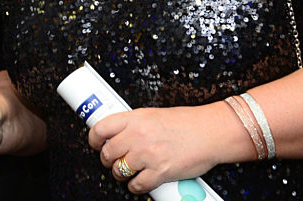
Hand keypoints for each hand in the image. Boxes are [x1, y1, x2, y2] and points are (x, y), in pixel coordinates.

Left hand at [88, 105, 225, 195]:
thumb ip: (134, 124)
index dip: (93, 139)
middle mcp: (138, 136)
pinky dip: (135, 187)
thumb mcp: (154, 115)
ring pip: (119, 170)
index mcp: (135, 118)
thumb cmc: (186, 123)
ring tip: (128, 171)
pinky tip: (140, 182)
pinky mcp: (159, 172)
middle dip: (108, 159)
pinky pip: (136, 185)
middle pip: (107, 153)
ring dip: (121, 173)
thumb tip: (118, 134)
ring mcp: (148, 155)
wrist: (210, 132)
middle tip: (114, 160)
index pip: (100, 129)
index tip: (95, 144)